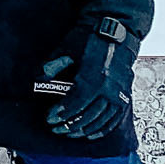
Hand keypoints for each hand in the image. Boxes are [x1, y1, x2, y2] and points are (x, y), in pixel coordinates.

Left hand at [38, 0, 151, 138]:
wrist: (116, 30)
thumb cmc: (89, 38)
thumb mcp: (66, 49)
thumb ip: (52, 66)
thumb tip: (39, 81)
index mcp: (94, 76)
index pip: (76, 102)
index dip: (62, 113)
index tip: (49, 119)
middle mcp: (110, 87)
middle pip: (89, 114)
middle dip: (70, 125)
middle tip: (56, 129)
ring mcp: (120, 92)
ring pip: (102, 119)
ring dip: (84, 129)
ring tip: (69, 133)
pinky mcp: (125, 94)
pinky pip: (115, 117)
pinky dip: (103, 128)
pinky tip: (91, 133)